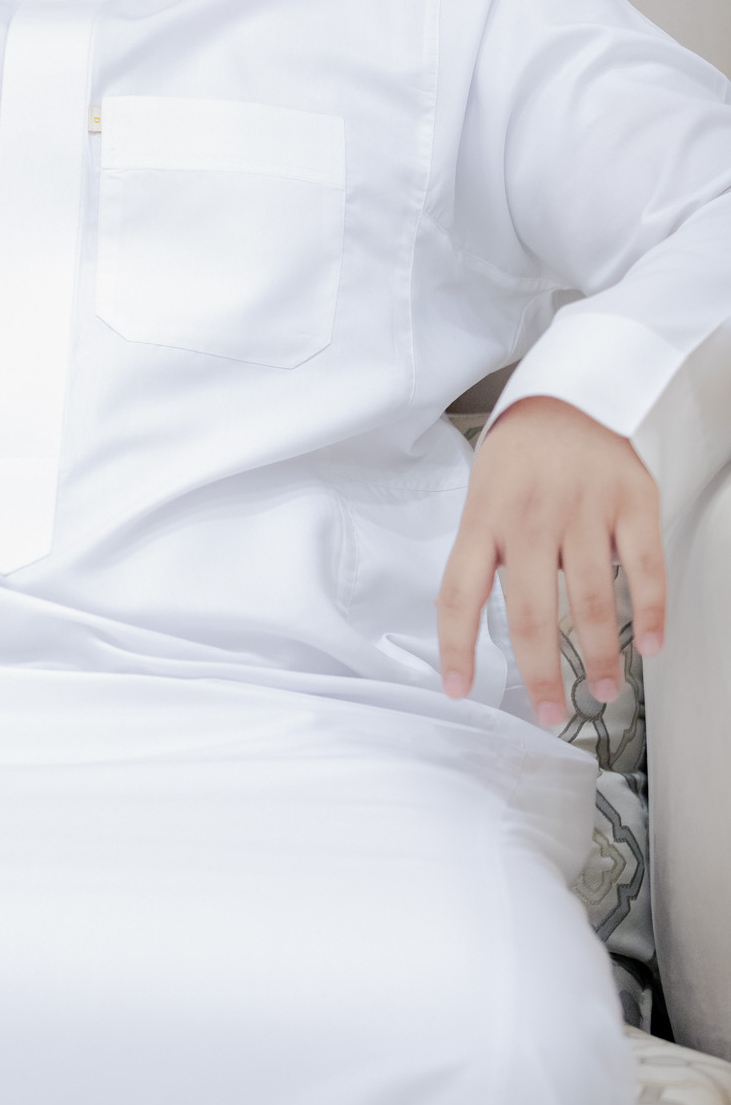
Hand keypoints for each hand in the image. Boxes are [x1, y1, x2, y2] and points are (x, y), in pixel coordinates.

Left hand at [436, 394, 664, 723]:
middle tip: (550, 712)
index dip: (456, 648)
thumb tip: (466, 618)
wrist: (573, 392)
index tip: (458, 690)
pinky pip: (644, 571)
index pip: (459, 594)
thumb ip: (481, 553)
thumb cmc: (523, 452)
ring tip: (603, 689)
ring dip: (599, 656)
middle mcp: (531, 518)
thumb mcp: (483, 494)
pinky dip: (648, 615)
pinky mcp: (632, 504)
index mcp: (484, 518)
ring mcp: (584, 511)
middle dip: (541, 675)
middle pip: (532, 614)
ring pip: (591, 602)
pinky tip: (648, 646)